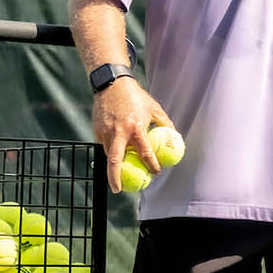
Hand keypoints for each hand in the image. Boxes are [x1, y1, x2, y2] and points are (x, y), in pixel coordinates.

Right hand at [91, 78, 171, 192]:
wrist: (111, 83)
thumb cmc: (136, 97)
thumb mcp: (155, 108)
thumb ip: (165, 124)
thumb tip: (175, 137)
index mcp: (135, 128)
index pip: (144, 153)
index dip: (151, 165)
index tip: (155, 173)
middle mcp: (118, 132)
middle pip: (114, 161)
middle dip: (115, 178)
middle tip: (119, 190)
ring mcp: (105, 131)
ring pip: (108, 154)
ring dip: (114, 164)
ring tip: (119, 173)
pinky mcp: (96, 129)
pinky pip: (104, 145)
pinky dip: (110, 151)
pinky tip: (116, 153)